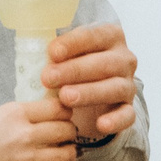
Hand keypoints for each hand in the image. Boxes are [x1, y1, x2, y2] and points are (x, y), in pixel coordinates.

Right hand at [0, 97, 76, 160]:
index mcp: (14, 114)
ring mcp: (26, 160)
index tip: (63, 114)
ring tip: (61, 153)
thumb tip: (37, 116)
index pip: (56, 107)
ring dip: (66, 154)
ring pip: (64, 155)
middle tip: (65, 134)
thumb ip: (16, 116)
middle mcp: (24, 135)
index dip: (64, 110)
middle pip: (66, 130)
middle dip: (69, 132)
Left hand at [43, 23, 138, 140]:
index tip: (52, 53)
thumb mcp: (65, 54)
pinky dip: (116, 120)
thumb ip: (54, 51)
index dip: (73, 43)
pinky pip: (127, 115)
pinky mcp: (128, 109)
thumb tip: (32, 53)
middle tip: (48, 78)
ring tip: (65, 98)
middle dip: (74, 70)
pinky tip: (101, 125)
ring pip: (115, 88)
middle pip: (104, 63)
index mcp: (110, 36)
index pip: (94, 35)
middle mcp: (124, 59)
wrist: (90, 95)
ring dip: (90, 92)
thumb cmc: (73, 66)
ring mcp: (128, 85)